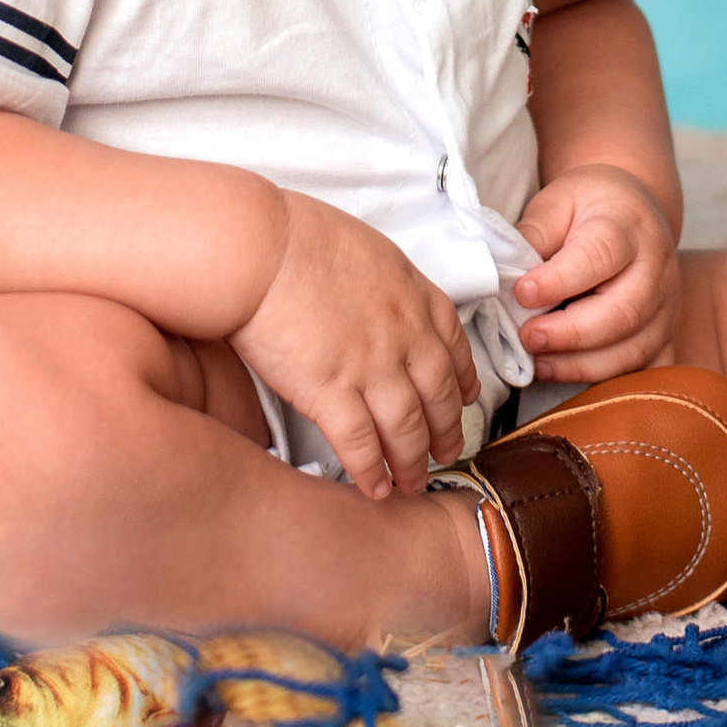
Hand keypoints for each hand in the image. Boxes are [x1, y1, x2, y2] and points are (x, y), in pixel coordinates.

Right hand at [229, 192, 478, 498]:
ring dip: (412, 461)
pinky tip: (374, 488)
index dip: (461, 380)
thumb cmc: (300, 237)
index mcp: (414, 295)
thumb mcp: (367, 248)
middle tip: (447, 452)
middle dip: (445, 431)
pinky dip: (372, 472)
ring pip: (407, 429)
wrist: (261, 249)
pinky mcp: (331, 392)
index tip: (464, 399)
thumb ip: (387, 284)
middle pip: (437, 396)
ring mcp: (370, 367)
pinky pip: (361, 444)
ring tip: (412, 482)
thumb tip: (383, 302)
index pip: (453, 346)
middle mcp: (403, 334)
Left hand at [513, 164, 680, 381]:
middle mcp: (656, 266)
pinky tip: (574, 377)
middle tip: (528, 337)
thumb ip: (534, 235)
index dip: (558, 281)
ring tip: (540, 363)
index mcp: (626, 225)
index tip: (521, 294)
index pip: (598, 256)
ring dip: (582, 364)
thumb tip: (508, 276)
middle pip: (623, 312)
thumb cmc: (587, 206)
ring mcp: (667, 303)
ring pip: (634, 348)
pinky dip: (612, 382)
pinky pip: (649, 370)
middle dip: (570, 334)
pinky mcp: (668, 333)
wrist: (631, 209)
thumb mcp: (556, 201)